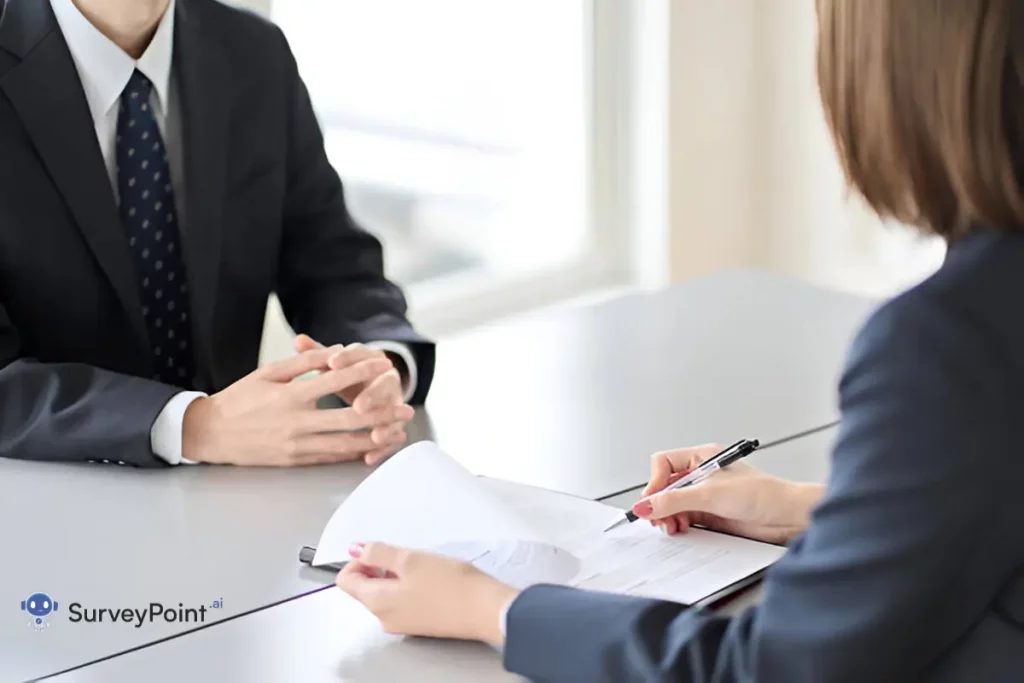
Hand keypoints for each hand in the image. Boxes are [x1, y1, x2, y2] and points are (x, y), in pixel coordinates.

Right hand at [182, 346, 413, 466]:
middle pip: (349, 419)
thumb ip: (304, 362)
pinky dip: (353, 453)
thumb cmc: (240, 398)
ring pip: (344, 444)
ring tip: (396, 431)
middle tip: (405, 408)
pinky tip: (371, 448)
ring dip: (374, 438)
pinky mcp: (295, 461)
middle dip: (381, 413)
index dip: (363, 373)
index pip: (335, 382)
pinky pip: (330, 458)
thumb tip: (337, 352)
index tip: (383, 366)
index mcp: (290, 395)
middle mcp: (296, 423)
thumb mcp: (269, 371)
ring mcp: (297, 445)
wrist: (211, 434)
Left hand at [336, 543, 518, 645]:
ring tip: (423, 566)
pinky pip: (402, 602)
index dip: (358, 560)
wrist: (486, 610)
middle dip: (380, 567)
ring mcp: (402, 624)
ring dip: (396, 576)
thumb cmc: (450, 583)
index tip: (380, 550)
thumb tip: (354, 549)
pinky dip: (409, 587)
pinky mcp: (420, 624)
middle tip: (407, 556)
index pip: (346, 580)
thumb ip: (378, 553)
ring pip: (385, 593)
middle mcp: (384, 618)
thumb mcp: (410, 559)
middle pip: (365, 588)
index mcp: (376, 602)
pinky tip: (432, 580)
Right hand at [631, 444, 823, 543]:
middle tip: (658, 519)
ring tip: (672, 527)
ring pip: (673, 504)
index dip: (655, 482)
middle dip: (660, 502)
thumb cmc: (763, 495)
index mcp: (702, 457)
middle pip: (666, 485)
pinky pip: (685, 518)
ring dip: (668, 516)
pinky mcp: (711, 514)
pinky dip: (679, 525)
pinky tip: (682, 530)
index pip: (664, 463)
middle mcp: (702, 474)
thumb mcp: (710, 494)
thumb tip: (645, 505)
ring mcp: (706, 495)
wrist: (787, 517)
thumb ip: (674, 500)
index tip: (653, 501)